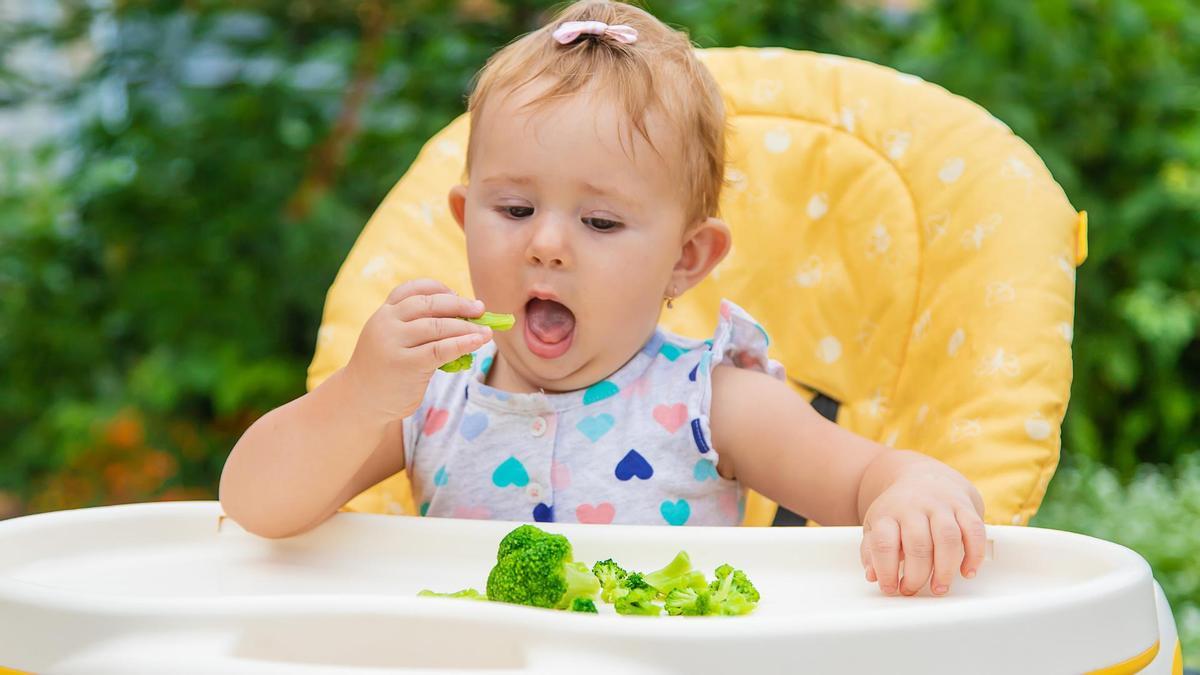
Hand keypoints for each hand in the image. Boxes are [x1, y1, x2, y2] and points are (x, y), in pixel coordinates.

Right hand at [343, 278, 491, 420]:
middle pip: (430, 304)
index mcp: (384, 313)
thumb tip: (464, 318)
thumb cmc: (385, 369)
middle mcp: (387, 323)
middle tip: (480, 309)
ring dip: (467, 326)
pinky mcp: (406, 365)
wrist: (360, 401)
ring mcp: (394, 343)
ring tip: (486, 331)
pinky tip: (478, 341)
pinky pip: (442, 349)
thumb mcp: (392, 339)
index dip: (439, 288)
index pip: (414, 289)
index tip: (458, 295)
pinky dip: (464, 343)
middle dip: (459, 305)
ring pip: (439, 326)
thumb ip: (416, 327)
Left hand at [859, 467, 985, 596]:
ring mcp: (941, 505)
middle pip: (918, 544)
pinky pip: (974, 530)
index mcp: (888, 513)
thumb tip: (872, 575)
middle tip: (913, 590)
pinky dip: (974, 555)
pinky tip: (968, 571)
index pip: (884, 543)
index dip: (886, 570)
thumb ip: (872, 550)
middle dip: (917, 575)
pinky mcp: (964, 507)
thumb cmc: (900, 508)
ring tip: (939, 587)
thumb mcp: (877, 524)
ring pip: (947, 537)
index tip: (890, 587)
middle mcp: (914, 507)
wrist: (925, 476)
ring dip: (946, 569)